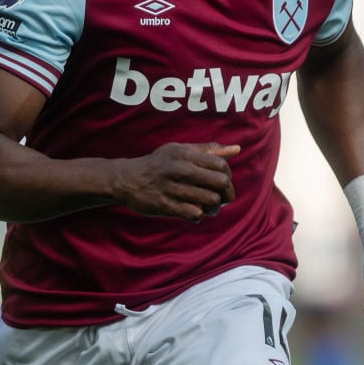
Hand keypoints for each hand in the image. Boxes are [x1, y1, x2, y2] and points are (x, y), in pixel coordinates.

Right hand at [113, 142, 238, 220]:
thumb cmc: (160, 164)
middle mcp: (179, 169)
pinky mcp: (164, 206)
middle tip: (221, 197)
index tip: (222, 181)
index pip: (221, 165)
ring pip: (210, 201)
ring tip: (209, 206)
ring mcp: (171, 188)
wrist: (127, 179)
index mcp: (184, 154)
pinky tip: (195, 211)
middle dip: (226, 193)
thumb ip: (208, 151)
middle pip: (220, 183)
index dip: (227, 176)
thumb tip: (236, 149)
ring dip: (214, 207)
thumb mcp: (181, 150)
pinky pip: (195, 214)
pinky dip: (199, 215)